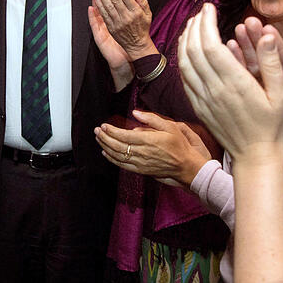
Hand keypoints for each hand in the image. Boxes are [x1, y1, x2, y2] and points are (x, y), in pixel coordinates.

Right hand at [88, 5, 132, 89]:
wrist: (130, 55)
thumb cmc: (131, 40)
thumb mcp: (139, 22)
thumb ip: (140, 8)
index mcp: (118, 18)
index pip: (114, 2)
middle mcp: (110, 22)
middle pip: (106, 4)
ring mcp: (104, 29)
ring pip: (100, 13)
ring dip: (97, 2)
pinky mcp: (100, 36)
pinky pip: (95, 25)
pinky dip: (92, 17)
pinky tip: (91, 9)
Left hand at [92, 0, 155, 59]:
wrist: (137, 45)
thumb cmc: (142, 28)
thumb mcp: (148, 15)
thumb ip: (144, 3)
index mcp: (136, 12)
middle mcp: (126, 17)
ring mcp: (118, 23)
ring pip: (108, 6)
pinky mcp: (111, 27)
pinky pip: (104, 15)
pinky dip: (99, 6)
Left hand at [95, 110, 211, 186]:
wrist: (186, 166)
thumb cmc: (179, 145)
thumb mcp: (170, 126)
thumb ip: (151, 119)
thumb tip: (135, 112)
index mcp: (148, 140)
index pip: (124, 136)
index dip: (111, 131)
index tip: (103, 125)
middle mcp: (142, 153)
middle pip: (117, 146)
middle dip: (104, 138)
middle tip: (97, 130)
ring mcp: (140, 163)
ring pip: (118, 156)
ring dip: (105, 147)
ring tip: (98, 139)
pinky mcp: (141, 170)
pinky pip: (122, 165)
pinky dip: (112, 159)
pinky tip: (105, 153)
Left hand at [177, 3, 282, 161]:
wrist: (255, 156)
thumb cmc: (273, 125)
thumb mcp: (281, 93)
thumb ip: (271, 62)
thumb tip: (267, 34)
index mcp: (234, 83)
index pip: (210, 45)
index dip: (206, 23)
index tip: (210, 8)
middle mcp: (214, 89)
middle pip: (193, 50)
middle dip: (194, 26)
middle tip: (202, 12)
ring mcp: (203, 99)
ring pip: (184, 63)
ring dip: (185, 40)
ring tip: (193, 25)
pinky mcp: (198, 106)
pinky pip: (184, 78)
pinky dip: (182, 58)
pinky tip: (188, 48)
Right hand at [227, 18, 282, 154]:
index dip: (277, 45)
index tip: (269, 29)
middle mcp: (277, 80)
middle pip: (266, 55)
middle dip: (257, 38)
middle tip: (247, 22)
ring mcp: (262, 85)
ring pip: (251, 61)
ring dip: (243, 46)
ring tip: (234, 30)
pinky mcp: (249, 92)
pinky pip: (239, 76)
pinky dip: (232, 63)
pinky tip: (224, 50)